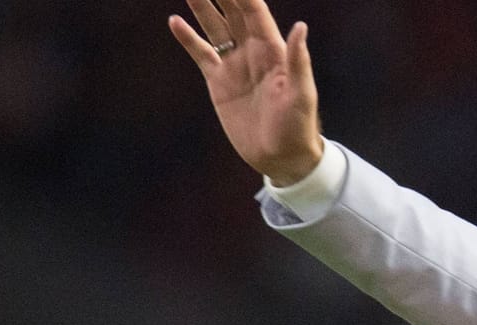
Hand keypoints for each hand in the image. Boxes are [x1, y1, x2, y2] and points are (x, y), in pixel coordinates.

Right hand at [168, 0, 323, 184]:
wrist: (282, 158)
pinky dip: (188, 38)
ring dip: (202, 7)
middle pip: (232, 12)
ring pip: (214, 27)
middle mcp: (252, 52)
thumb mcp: (301, 95)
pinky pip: (201, 54)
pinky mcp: (219, 82)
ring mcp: (234, 65)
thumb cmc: (298, 128)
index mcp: (273, 51)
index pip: (254, 11)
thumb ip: (299, 61)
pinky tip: (175, 21)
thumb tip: (300, 27)